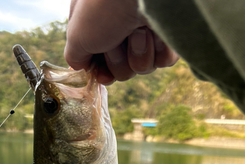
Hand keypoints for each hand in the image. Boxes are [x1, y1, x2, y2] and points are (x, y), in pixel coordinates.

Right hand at [64, 0, 178, 84]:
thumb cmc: (102, 7)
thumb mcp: (77, 35)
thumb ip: (75, 55)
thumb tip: (80, 67)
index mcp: (98, 22)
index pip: (100, 61)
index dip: (102, 71)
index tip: (103, 76)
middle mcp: (121, 24)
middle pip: (122, 69)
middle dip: (119, 61)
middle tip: (118, 40)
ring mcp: (146, 28)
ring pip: (143, 66)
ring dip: (139, 54)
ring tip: (138, 30)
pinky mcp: (169, 32)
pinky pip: (164, 60)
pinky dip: (159, 50)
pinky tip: (155, 31)